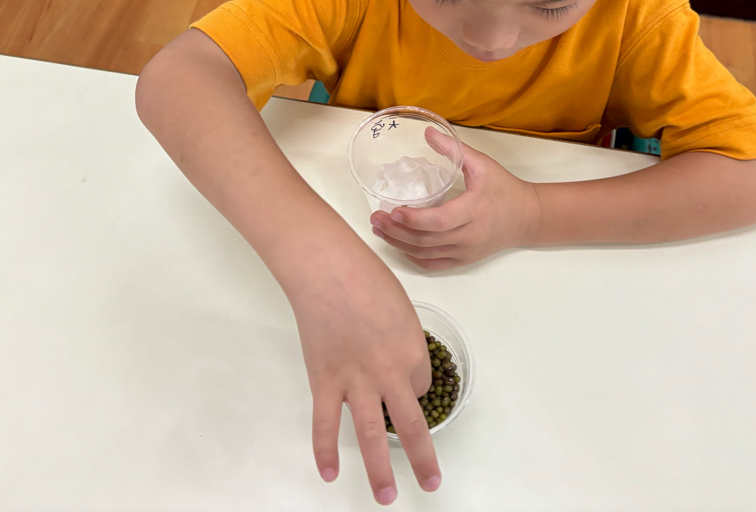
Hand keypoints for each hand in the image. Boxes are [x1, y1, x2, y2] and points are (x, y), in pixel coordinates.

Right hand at [290, 244, 440, 504]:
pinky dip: (326, 451)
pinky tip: (330, 472)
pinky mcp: (324, 381)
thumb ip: (402, 341)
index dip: (414, 387)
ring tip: (386, 497)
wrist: (327, 268)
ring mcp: (356, 380)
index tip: (403, 384)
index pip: (422, 385)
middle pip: (412, 424)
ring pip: (372, 434)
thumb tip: (394, 364)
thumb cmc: (365, 277)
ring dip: (380, 470)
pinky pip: (325, 424)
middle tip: (431, 481)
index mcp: (414, 349)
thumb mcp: (401, 307)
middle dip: (423, 458)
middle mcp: (391, 372)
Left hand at [370, 128, 541, 269]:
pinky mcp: (465, 260)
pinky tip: (400, 246)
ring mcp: (466, 251)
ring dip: (400, 244)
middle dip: (397, 232)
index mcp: (474, 210)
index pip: (439, 221)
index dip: (414, 219)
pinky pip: (434, 264)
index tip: (393, 210)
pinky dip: (414, 257)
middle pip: (426, 240)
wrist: (528, 217)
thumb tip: (427, 132)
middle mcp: (469, 236)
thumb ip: (454, 149)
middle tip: (376, 218)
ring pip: (426, 254)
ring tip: (380, 230)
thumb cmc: (505, 189)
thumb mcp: (482, 165)